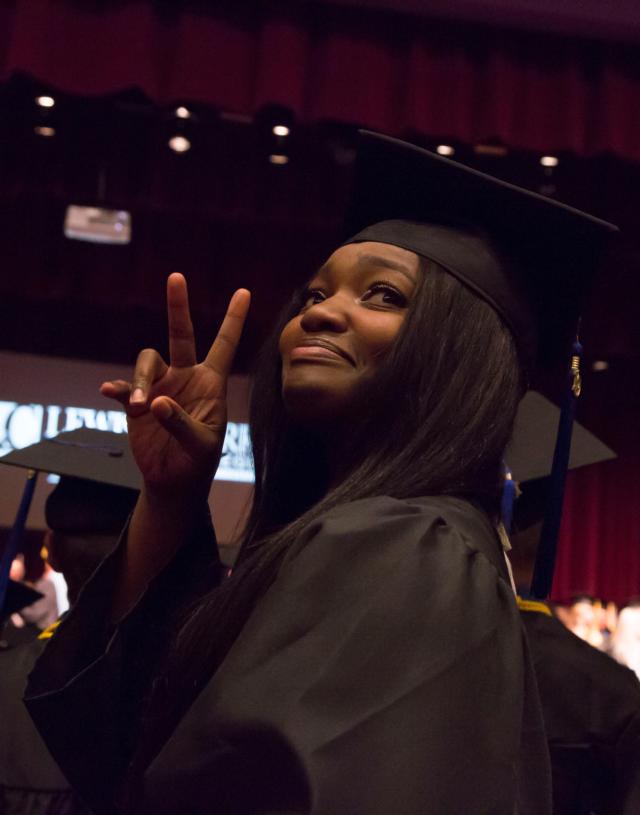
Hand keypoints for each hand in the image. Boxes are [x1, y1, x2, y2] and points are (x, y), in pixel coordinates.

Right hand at [100, 273, 249, 498]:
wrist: (173, 481)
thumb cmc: (197, 463)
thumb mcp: (200, 446)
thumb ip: (182, 424)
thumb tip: (157, 402)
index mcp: (211, 384)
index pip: (224, 345)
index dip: (234, 319)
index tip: (245, 291)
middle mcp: (186, 377)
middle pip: (181, 334)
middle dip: (178, 306)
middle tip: (176, 277)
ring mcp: (160, 387)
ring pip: (146, 361)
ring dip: (139, 381)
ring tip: (137, 407)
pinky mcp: (137, 403)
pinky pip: (123, 387)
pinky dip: (118, 389)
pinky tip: (111, 393)